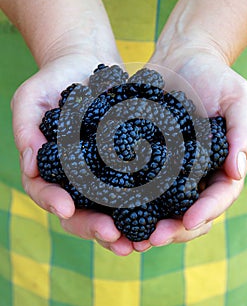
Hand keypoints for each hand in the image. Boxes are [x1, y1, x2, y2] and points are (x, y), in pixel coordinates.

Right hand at [11, 44, 138, 253]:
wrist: (84, 65)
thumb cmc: (52, 81)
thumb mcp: (30, 98)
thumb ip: (26, 129)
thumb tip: (29, 164)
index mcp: (48, 168)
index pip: (46, 192)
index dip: (54, 203)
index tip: (67, 209)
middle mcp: (75, 178)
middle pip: (81, 211)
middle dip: (96, 227)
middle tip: (114, 237)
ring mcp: (102, 174)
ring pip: (111, 208)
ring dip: (125, 227)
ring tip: (141, 240)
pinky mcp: (127, 163)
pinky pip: (136, 185)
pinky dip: (147, 201)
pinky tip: (162, 211)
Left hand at [131, 49, 246, 250]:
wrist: (182, 58)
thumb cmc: (216, 77)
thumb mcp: (238, 99)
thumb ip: (242, 133)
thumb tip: (237, 170)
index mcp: (219, 166)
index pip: (217, 197)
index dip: (205, 212)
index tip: (189, 220)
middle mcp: (192, 174)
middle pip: (185, 212)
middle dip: (171, 229)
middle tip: (151, 239)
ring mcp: (166, 169)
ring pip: (158, 206)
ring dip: (143, 224)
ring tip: (125, 237)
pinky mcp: (142, 157)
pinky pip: (134, 181)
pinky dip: (123, 198)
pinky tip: (108, 208)